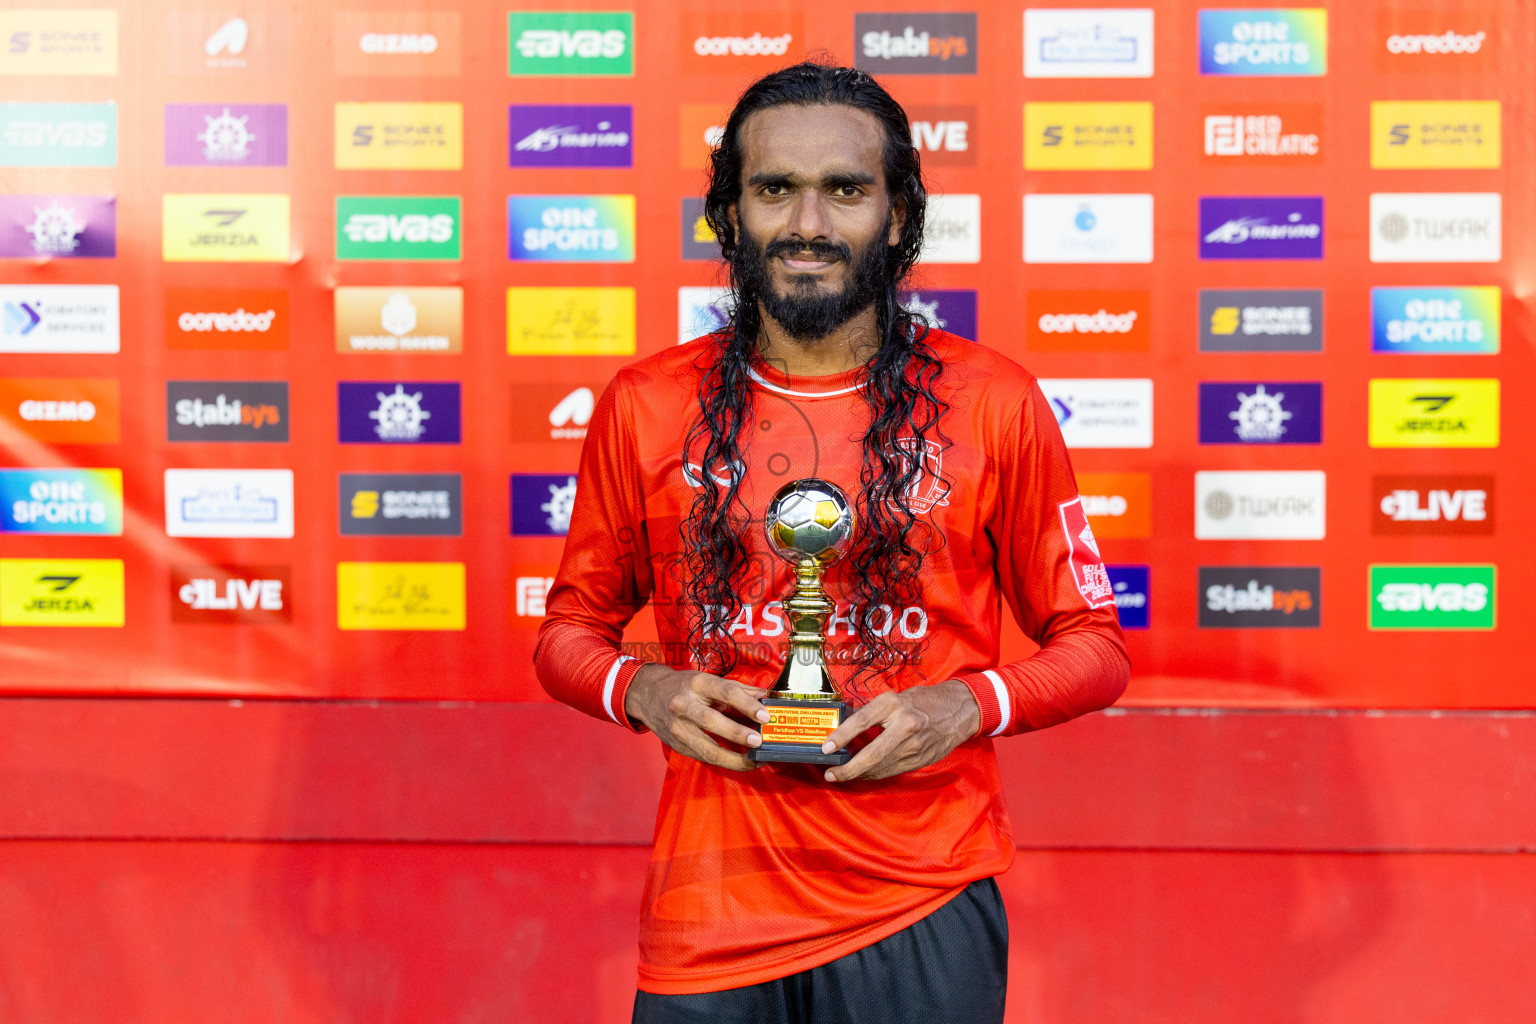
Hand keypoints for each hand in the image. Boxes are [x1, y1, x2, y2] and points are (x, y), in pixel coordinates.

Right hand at [624, 664, 770, 771]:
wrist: (648, 695)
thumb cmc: (684, 686)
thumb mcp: (708, 680)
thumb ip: (739, 689)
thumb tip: (766, 697)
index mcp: (696, 684)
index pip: (725, 692)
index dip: (746, 704)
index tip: (765, 715)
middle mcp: (684, 705)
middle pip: (712, 721)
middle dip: (737, 733)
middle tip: (759, 741)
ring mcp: (678, 728)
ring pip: (706, 748)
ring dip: (733, 758)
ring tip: (753, 761)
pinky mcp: (677, 745)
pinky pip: (704, 757)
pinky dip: (724, 762)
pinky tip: (741, 762)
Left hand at [820, 680, 979, 782]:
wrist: (960, 710)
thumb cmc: (923, 700)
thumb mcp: (895, 696)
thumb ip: (871, 710)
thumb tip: (843, 721)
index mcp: (894, 704)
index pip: (861, 721)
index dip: (841, 736)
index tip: (826, 748)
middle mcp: (904, 725)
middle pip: (871, 754)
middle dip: (848, 769)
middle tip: (830, 774)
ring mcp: (914, 746)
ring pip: (881, 767)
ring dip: (858, 774)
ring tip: (841, 775)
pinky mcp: (920, 760)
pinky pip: (892, 771)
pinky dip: (874, 774)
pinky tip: (863, 774)